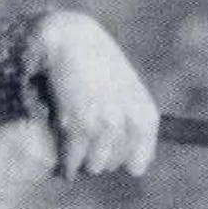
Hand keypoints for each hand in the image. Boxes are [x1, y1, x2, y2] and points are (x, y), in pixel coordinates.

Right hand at [32, 11, 158, 178]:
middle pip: (114, 165)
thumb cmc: (100, 65)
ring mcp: (102, 125)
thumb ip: (135, 124)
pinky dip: (66, 165)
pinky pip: (72, 162)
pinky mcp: (76, 126)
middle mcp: (127, 122)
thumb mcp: (129, 91)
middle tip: (87, 146)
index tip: (112, 156)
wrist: (73, 41)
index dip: (122, 162)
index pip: (138, 163)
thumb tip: (137, 167)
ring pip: (94, 167)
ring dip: (83, 163)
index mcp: (144, 115)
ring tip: (75, 151)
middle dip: (100, 159)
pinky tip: (63, 161)